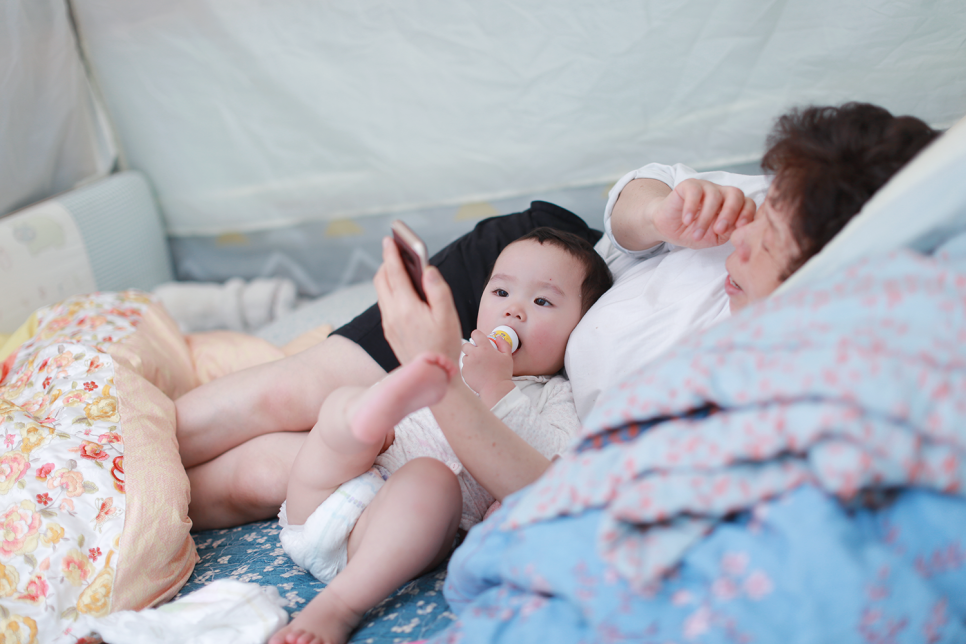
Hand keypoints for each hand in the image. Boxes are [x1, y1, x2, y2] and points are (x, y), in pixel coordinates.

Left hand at [374, 237, 462, 365]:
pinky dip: (390, 292)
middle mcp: (392, 314)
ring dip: (387, 278)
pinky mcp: (390, 332)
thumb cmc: (444, 345)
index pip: (394, 273)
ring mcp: (388, 324)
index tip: (390, 239)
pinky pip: (385, 305)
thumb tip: (428, 269)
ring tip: (399, 268)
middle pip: (381, 280)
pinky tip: (402, 292)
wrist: (432, 377)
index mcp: (406, 307)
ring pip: (381, 293)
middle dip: (387, 263)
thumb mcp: (448, 315)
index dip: (392, 254)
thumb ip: (438, 289)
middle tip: (395, 251)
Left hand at [460, 330, 514, 405]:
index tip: (478, 339)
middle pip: (466, 345)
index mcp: (485, 348)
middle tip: (477, 353)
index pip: (476, 334)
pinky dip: (468, 368)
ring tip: (478, 365)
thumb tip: (498, 337)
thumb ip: (503, 344)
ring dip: (469, 358)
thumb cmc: (502, 374)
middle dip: (470, 347)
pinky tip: (476, 373)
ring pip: (464, 356)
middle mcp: (475, 354)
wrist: (495, 389)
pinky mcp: (464, 372)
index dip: (477, 335)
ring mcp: (468, 363)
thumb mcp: (507, 357)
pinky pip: (464, 366)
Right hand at [651, 179, 755, 248]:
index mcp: (732, 204)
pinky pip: (694, 192)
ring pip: (714, 196)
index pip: (748, 203)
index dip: (747, 213)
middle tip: (719, 230)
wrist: (668, 228)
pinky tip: (687, 220)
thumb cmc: (693, 232)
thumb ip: (730, 232)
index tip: (741, 227)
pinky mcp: (688, 185)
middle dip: (730, 213)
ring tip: (697, 235)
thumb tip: (741, 229)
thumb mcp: (715, 237)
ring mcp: (706, 187)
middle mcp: (722, 193)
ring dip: (706, 218)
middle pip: (735, 194)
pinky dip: (692, 207)